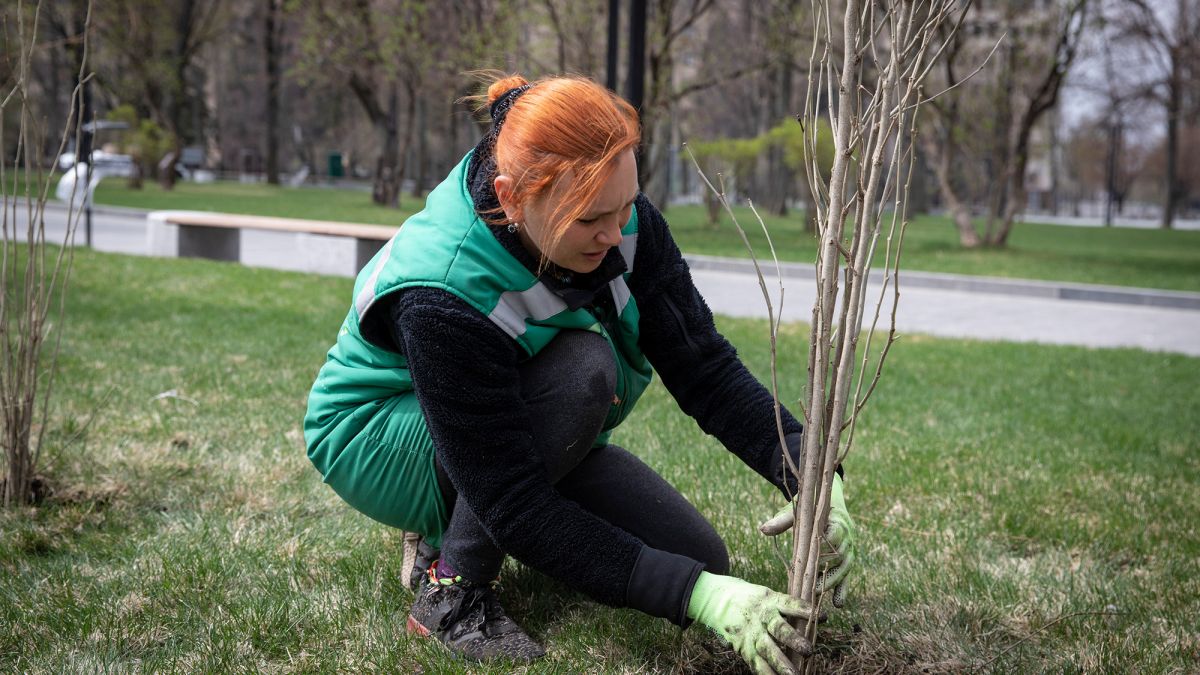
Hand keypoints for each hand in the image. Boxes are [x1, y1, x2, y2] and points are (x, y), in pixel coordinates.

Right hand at [686, 571, 814, 674]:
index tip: (820, 616)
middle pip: (778, 629)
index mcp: (768, 600)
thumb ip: (783, 607)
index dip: (804, 610)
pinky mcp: (743, 646)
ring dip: (781, 664)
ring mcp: (751, 633)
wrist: (715, 599)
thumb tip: (812, 619)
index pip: (789, 604)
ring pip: (767, 649)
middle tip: (809, 650)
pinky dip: (766, 673)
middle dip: (793, 640)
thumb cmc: (748, 597)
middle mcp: (760, 617)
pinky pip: (755, 662)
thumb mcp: (765, 594)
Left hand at [759, 473, 855, 606]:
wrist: (830, 503)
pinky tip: (837, 604)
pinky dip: (843, 590)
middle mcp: (847, 537)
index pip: (835, 534)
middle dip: (826, 571)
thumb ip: (781, 521)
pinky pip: (847, 577)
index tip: (814, 557)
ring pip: (843, 569)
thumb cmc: (811, 509)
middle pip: (839, 556)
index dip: (826, 546)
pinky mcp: (847, 562)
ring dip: (832, 582)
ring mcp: (849, 551)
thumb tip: (762, 529)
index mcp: (836, 521)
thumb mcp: (797, 512)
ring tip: (816, 594)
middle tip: (811, 585)